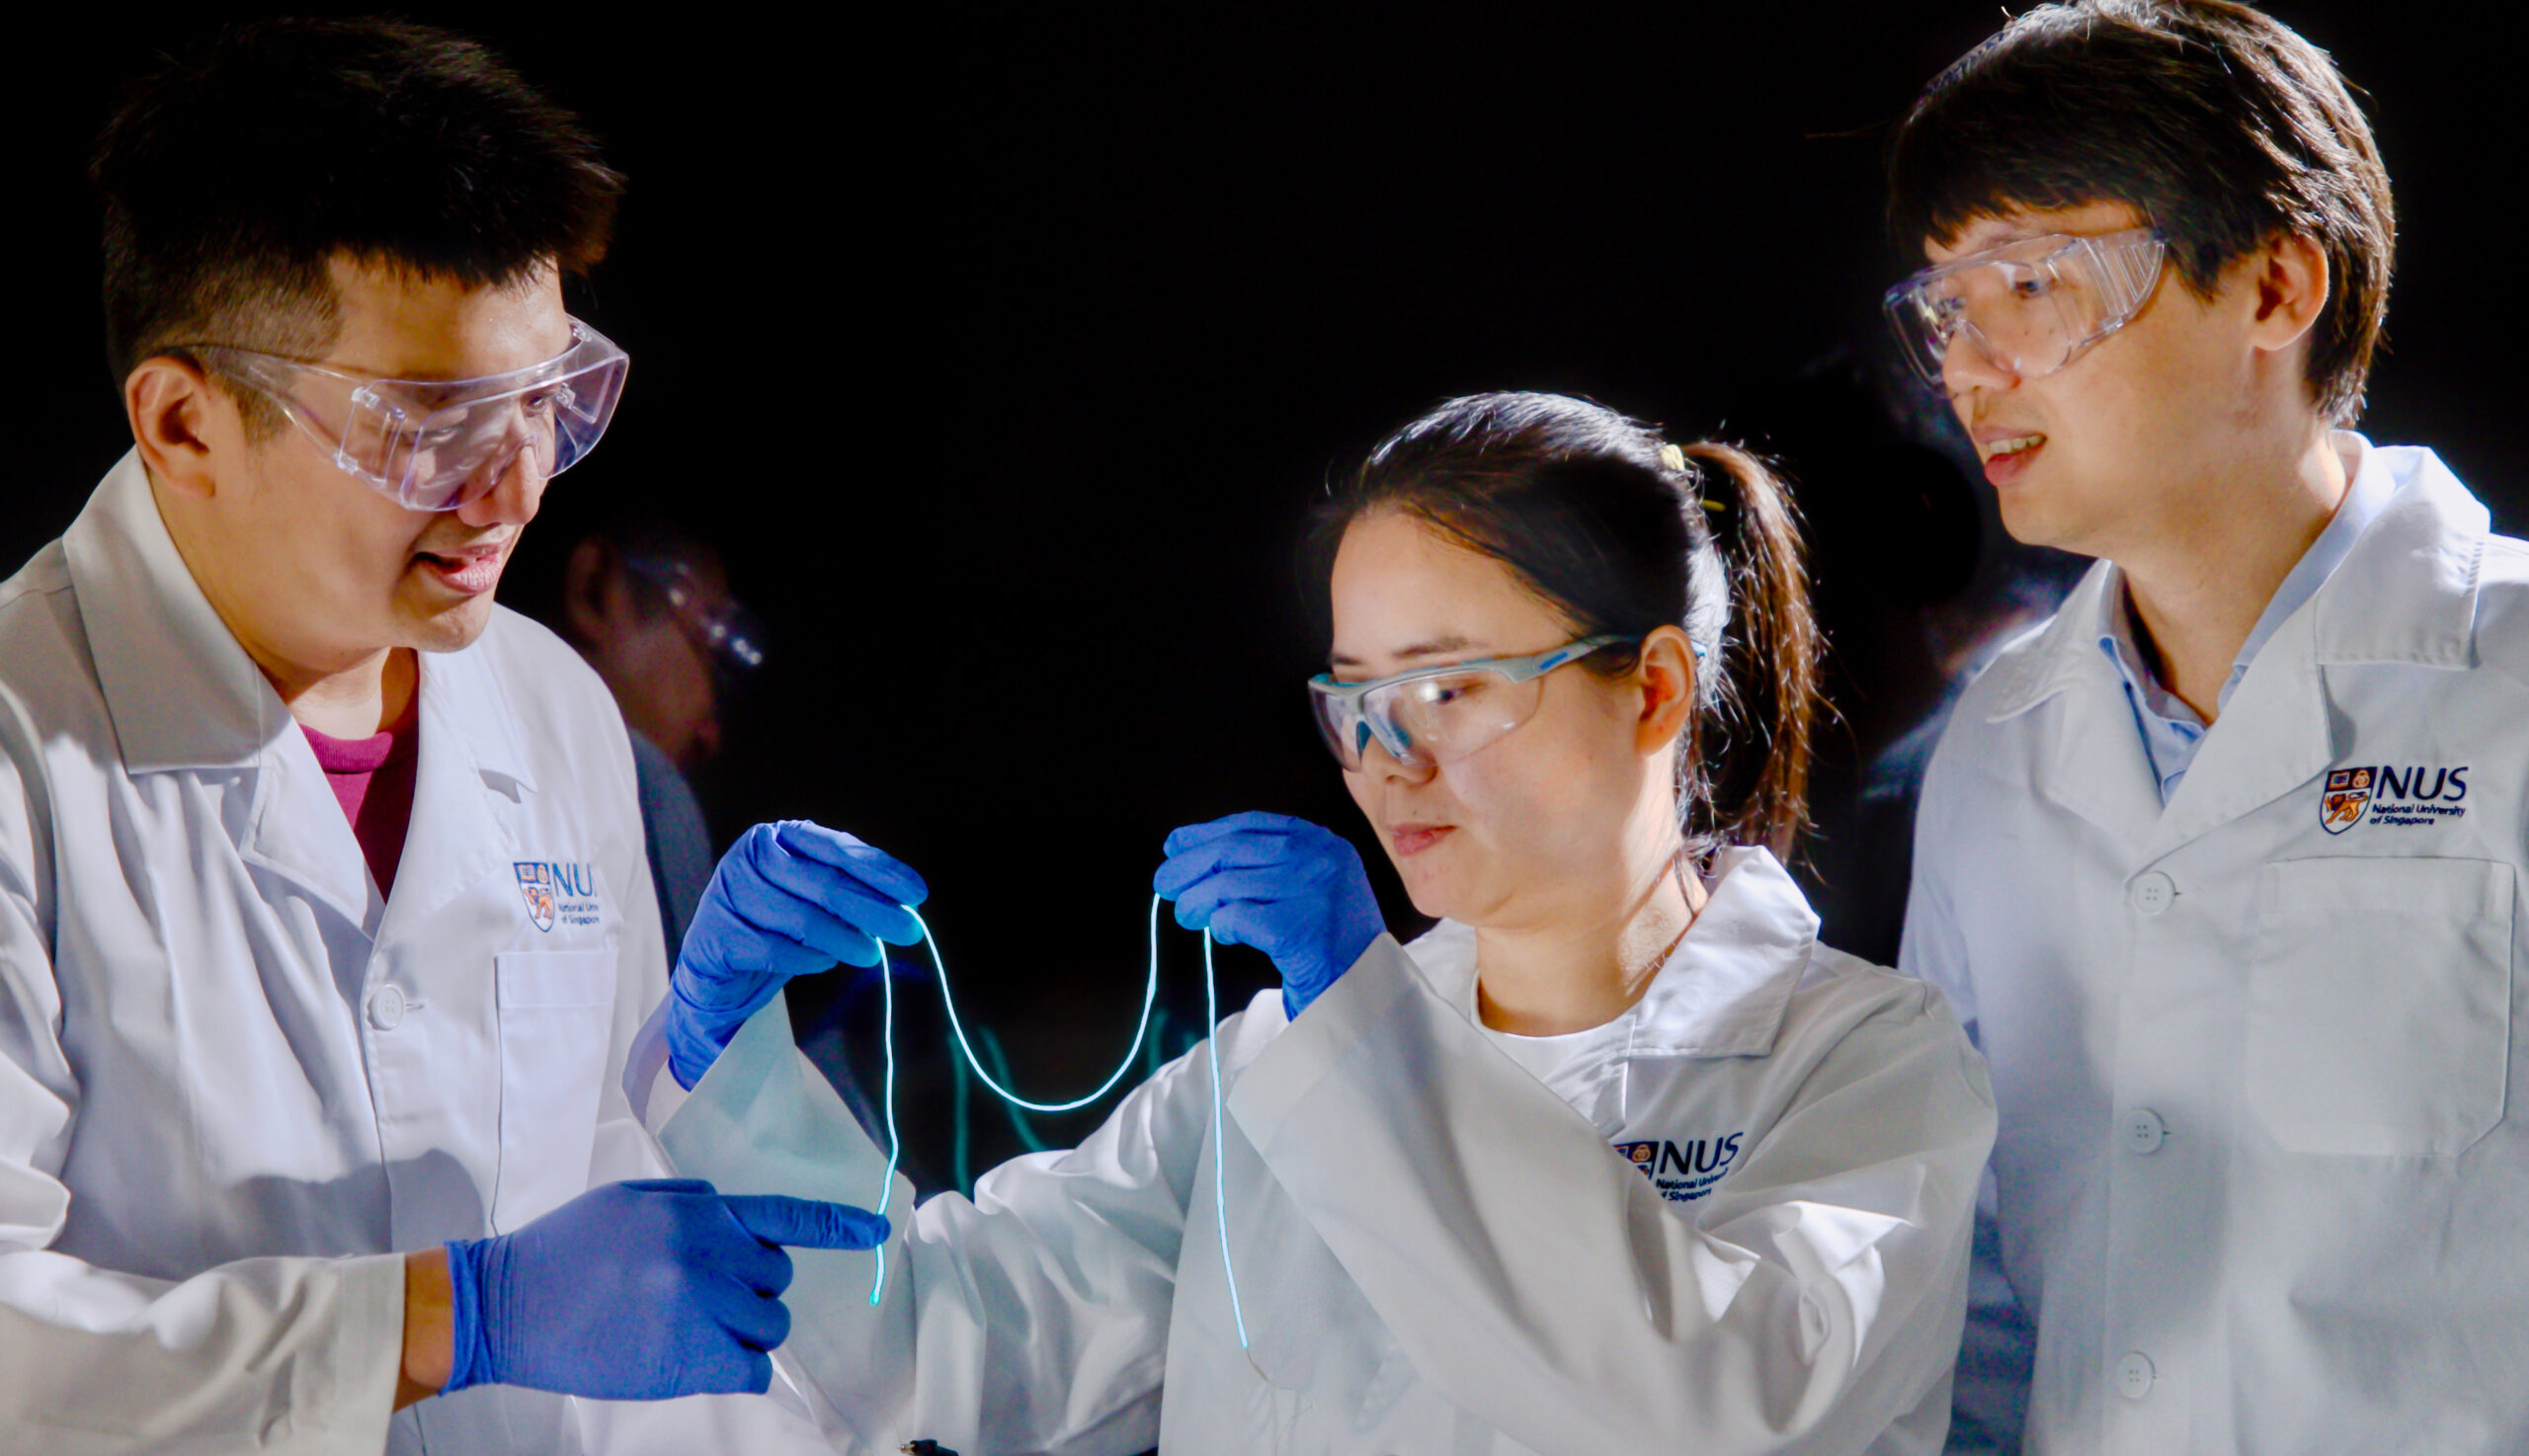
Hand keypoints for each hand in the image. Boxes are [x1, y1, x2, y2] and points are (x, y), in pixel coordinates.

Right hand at [442, 1178, 889, 1399]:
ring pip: (769, 1326)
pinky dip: (735, 1369)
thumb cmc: (564, 1251)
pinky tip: (692, 1358)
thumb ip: (693, 1206)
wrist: (506, 1304)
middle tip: (692, 1296)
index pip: (786, 1216)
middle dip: (749, 1288)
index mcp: (698, 1212)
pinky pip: (752, 1370)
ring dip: (740, 1330)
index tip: (879, 1231)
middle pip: (777, 1278)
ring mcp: (702, 1308)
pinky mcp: (690, 1360)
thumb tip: (738, 1222)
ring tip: (680, 1326)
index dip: (838, 1225)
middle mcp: (709, 1255)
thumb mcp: (631, 1202)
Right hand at [669, 820, 927, 1087]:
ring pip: (801, 919)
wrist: (718, 968)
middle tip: (910, 931)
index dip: (881, 870)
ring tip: (871, 955)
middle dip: (874, 909)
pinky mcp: (716, 934)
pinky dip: (807, 959)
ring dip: (844, 940)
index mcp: (778, 836)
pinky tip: (825, 962)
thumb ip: (848, 893)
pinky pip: (774, 950)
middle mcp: (749, 856)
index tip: (918, 893)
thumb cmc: (774, 925)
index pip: (838, 849)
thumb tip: (904, 906)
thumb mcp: (812, 899)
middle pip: (825, 883)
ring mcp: (728, 893)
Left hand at [1153, 811, 1383, 1018]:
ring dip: (1197, 900)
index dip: (1206, 832)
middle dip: (1190, 865)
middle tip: (1164, 882)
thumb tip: (1195, 854)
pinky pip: (1237, 918)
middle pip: (1234, 850)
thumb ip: (1271, 867)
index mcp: (1325, 843)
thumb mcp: (1314, 887)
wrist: (1369, 992)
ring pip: (1229, 884)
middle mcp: (1322, 858)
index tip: (1176, 843)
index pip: (1252, 825)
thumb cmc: (1335, 943)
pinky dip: (1220, 925)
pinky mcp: (1300, 928)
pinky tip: (1220, 932)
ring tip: (1186, 913)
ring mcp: (1313, 891)